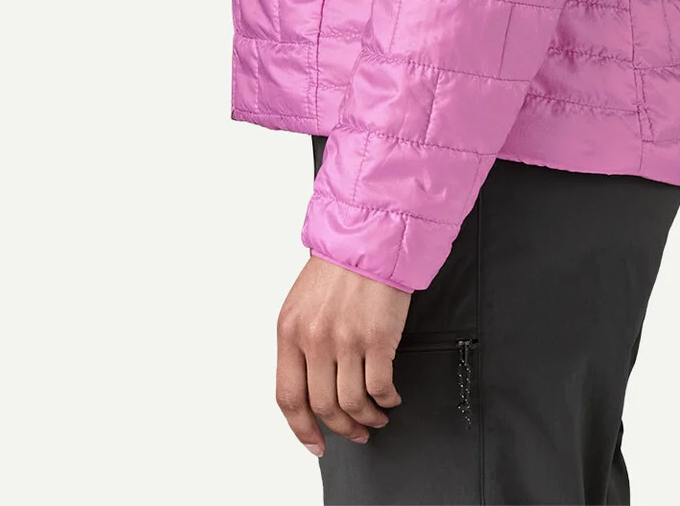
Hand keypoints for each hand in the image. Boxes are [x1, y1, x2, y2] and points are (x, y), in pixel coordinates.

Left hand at [275, 253, 412, 455]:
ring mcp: (346, 340)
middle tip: (357, 432)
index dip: (302, 429)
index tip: (316, 443)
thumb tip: (311, 386)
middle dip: (343, 428)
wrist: (371, 235)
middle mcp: (314, 339)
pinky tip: (390, 397)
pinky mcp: (377, 338)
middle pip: (323, 406)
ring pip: (353, 403)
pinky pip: (380, 387)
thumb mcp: (303, 303)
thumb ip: (301, 343)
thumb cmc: (340, 266)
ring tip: (376, 416)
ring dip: (367, 418)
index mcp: (289, 331)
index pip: (288, 397)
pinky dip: (386, 400)